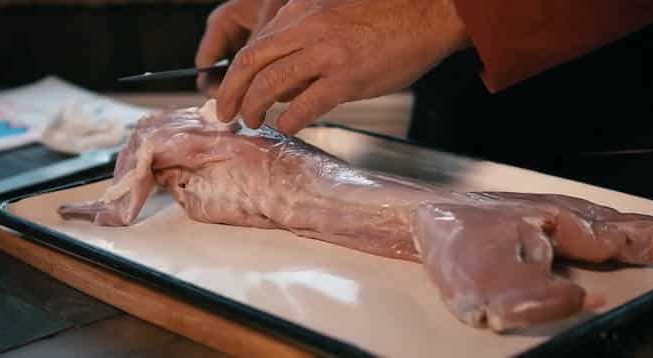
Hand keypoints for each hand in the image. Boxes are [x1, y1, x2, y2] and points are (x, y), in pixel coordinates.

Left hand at [214, 0, 469, 133]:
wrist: (428, 12)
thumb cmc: (387, 15)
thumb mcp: (333, 14)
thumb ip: (305, 38)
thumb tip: (284, 78)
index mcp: (302, 12)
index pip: (254, 44)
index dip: (234, 72)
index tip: (229, 90)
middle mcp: (307, 29)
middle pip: (250, 62)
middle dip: (230, 92)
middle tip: (224, 112)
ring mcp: (326, 53)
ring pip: (270, 83)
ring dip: (253, 107)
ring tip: (251, 122)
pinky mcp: (347, 77)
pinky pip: (306, 104)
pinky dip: (289, 120)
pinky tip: (287, 127)